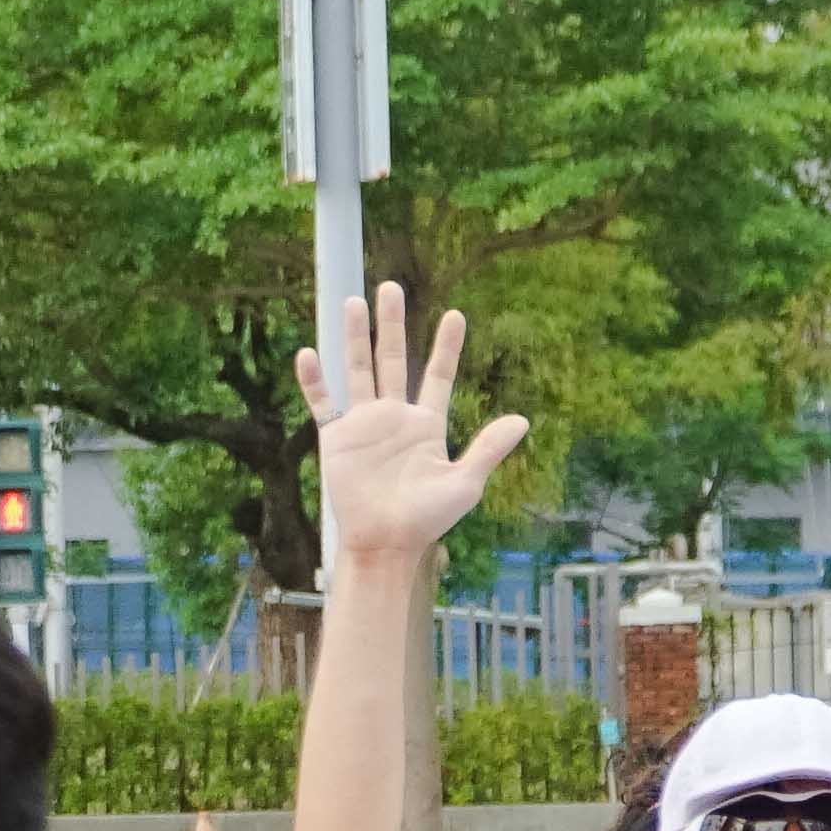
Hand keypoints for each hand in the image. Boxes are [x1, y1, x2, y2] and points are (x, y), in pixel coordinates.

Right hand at [295, 286, 531, 576]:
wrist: (385, 543)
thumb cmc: (426, 520)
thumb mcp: (465, 483)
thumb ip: (489, 448)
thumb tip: (524, 419)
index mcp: (427, 425)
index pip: (438, 376)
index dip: (446, 347)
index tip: (456, 315)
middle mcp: (395, 417)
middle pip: (394, 359)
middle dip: (392, 324)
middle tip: (391, 287)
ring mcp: (364, 425)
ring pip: (359, 370)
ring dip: (356, 337)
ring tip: (353, 300)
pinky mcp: (337, 439)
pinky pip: (323, 404)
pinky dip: (314, 381)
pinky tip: (307, 354)